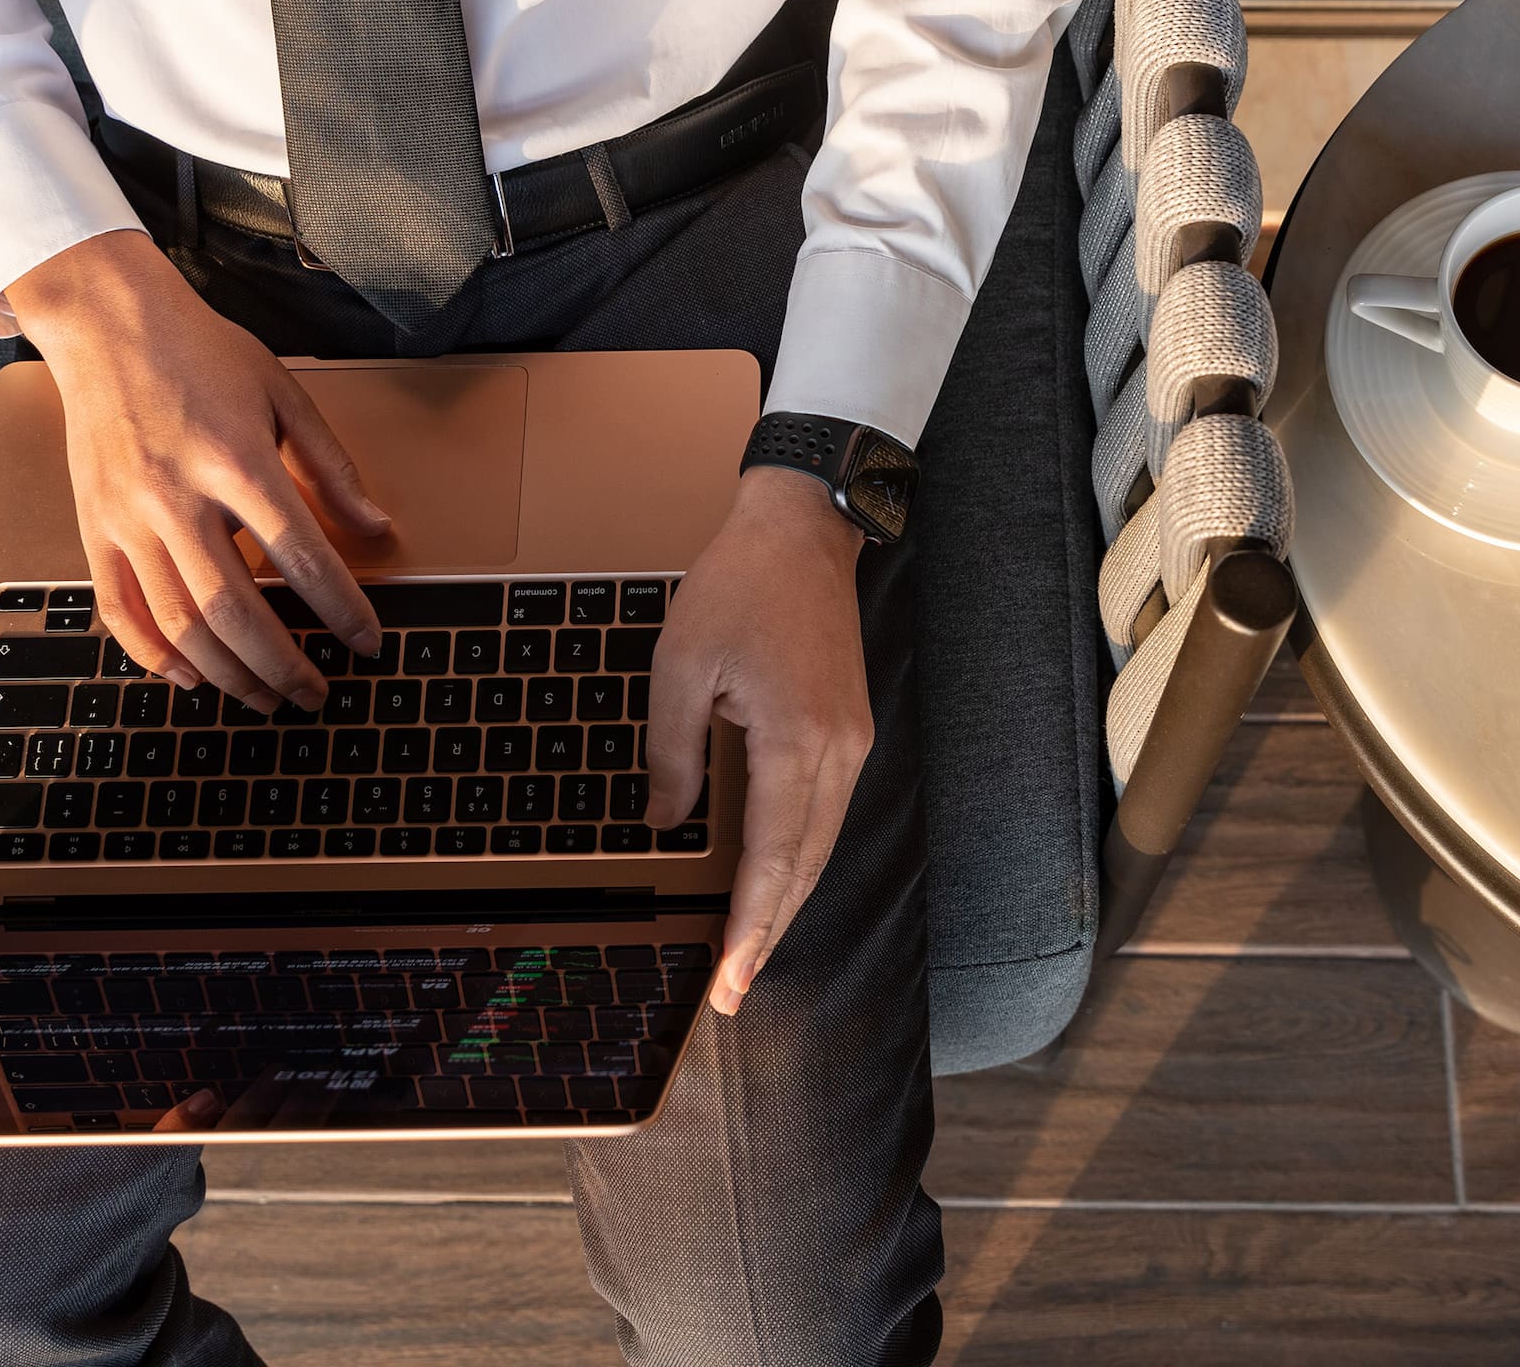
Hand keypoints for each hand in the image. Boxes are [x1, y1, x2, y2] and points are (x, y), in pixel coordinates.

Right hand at [6, 230, 389, 713]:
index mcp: (236, 460)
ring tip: (266, 697)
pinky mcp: (92, 528)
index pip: (301, 556)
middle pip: (235, 608)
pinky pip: (118, 611)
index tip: (367, 642)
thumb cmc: (205, 354)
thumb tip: (377, 528)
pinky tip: (193, 677)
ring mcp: (126, 517)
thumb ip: (332, 469)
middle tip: (318, 693)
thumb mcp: (286, 395)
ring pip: (177, 623)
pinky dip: (154, 656)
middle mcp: (176, 496)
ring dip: (227, 673)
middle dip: (284, 664)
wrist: (109, 324)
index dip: (340, 610)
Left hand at [645, 464, 870, 1015]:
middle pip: (808, 865)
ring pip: (822, 844)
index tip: (729, 981)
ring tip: (749, 948)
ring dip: (788, 898)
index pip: (773, 859)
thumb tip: (666, 825)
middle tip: (734, 989)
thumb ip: (672, 756)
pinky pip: (827, 811)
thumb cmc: (739, 587)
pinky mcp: (851, 728)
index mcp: (796, 739)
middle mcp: (839, 750)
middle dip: (771, 931)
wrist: (803, 530)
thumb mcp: (681, 668)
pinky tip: (774, 879)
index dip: (750, 927)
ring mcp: (853, 740)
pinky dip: (801, 856)